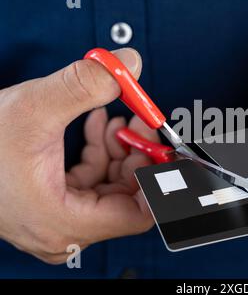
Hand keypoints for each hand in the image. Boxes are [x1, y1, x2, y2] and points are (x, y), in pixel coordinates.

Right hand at [0, 48, 153, 263]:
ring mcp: (59, 220)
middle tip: (141, 123)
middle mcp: (65, 230)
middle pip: (127, 197)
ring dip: (118, 149)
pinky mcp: (54, 206)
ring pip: (111, 187)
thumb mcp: (33, 108)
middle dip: (137, 154)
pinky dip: (100, 153)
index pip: (139, 213)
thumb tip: (129, 64)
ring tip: (116, 118)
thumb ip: (85, 84)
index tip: (167, 149)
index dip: (159, 178)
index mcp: (63, 222)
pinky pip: (92, 182)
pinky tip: (98, 125)